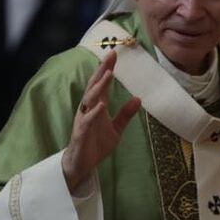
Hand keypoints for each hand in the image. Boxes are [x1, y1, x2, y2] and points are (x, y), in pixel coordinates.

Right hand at [61, 51, 140, 193]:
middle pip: (94, 86)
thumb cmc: (95, 144)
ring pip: (89, 99)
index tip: (114, 54)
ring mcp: (83, 120)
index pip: (102, 84)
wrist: (81, 165)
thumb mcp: (116, 129)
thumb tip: (138, 98)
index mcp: (96, 107)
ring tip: (108, 74)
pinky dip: (93, 112)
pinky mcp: (80, 133)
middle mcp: (88, 109)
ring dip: (98, 86)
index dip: (106, 69)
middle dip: (102, 70)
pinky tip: (100, 105)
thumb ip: (125, 114)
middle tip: (110, 55)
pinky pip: (87, 121)